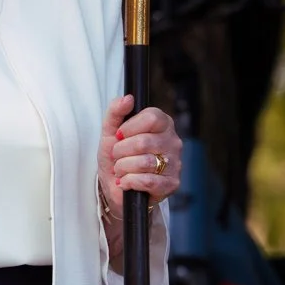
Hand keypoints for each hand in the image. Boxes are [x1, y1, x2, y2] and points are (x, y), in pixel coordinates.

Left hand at [98, 95, 180, 212]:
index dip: (129, 127)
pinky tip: (126, 182)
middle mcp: (173, 141)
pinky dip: (129, 182)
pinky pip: (147, 181)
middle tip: (117, 156)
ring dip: (123, 167)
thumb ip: (116, 112)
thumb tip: (128, 98)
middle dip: (121, 151)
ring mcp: (175, 163)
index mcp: (162, 124)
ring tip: (120, 170)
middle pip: (144, 142)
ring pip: (145, 162)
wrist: (116, 186)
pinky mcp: (172, 184)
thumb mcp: (109, 131)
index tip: (118, 136)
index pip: (152, 118)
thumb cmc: (116, 157)